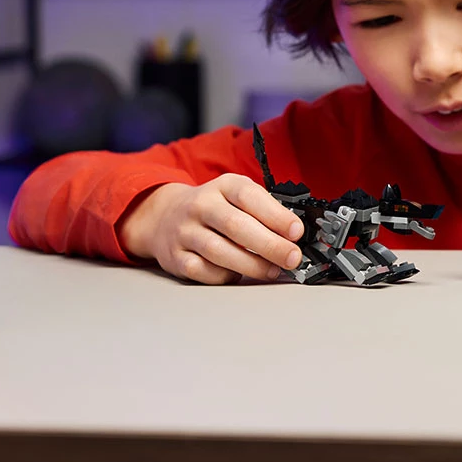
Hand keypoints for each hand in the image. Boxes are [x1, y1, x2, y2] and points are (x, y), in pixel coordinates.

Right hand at [119, 174, 304, 283]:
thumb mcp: (237, 196)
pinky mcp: (176, 256)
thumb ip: (264, 210)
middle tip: (292, 258)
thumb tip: (294, 235)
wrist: (165, 216)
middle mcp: (201, 205)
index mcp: (223, 186)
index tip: (296, 232)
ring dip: (252, 264)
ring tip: (273, 270)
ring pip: (219, 251)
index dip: (275, 215)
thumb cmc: (214, 209)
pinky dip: (224, 275)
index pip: (249, 196)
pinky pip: (203, 270)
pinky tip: (239, 273)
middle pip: (236, 226)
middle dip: (270, 245)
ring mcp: (185, 231)